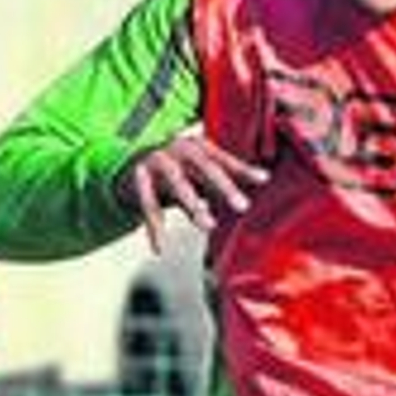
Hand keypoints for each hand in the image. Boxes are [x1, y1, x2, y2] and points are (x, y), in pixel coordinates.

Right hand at [116, 133, 266, 251]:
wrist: (131, 166)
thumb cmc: (178, 173)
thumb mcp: (199, 176)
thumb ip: (221, 185)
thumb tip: (254, 196)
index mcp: (198, 147)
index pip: (224, 158)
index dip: (243, 169)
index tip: (264, 179)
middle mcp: (178, 149)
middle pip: (204, 166)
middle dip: (224, 186)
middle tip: (242, 206)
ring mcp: (156, 160)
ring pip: (176, 182)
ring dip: (193, 204)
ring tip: (208, 225)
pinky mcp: (137, 177)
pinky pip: (148, 204)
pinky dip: (154, 227)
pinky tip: (159, 248)